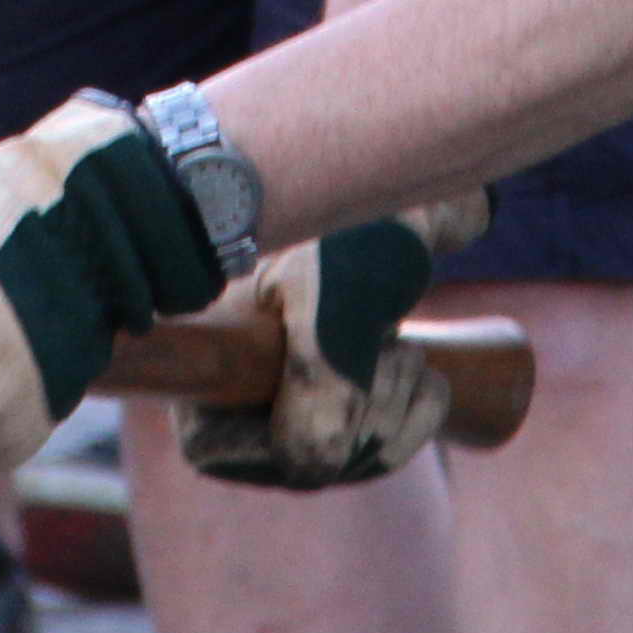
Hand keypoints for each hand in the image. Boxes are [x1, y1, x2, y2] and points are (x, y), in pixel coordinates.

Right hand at [174, 191, 487, 489]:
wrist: (410, 164)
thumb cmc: (343, 219)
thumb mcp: (326, 295)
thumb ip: (316, 382)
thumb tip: (312, 468)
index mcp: (202, 344)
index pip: (216, 447)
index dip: (278, 443)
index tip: (334, 401)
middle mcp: (237, 367)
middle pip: (294, 459)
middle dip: (356, 422)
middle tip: (391, 358)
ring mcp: (296, 374)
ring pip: (343, 453)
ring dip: (390, 416)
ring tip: (405, 350)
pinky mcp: (349, 375)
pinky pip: (377, 440)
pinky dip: (412, 419)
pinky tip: (429, 380)